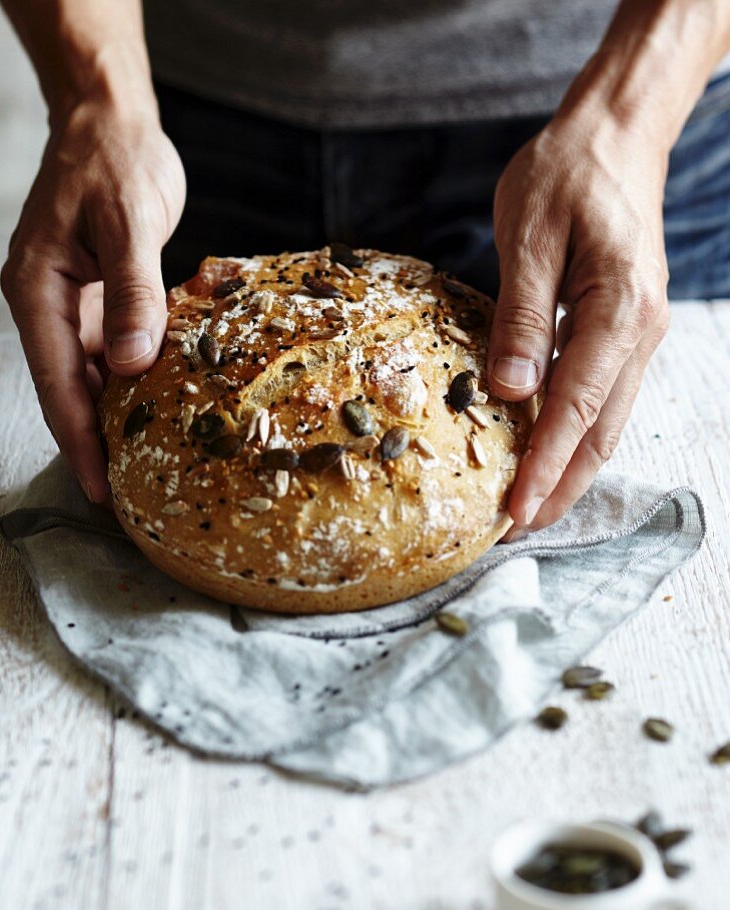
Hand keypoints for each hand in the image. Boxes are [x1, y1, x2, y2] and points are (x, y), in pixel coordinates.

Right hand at [0, 100, 185, 501]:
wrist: (112, 122)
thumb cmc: (116, 161)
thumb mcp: (129, 222)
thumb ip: (133, 293)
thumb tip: (132, 365)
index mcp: (37, 289)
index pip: (57, 382)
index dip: (79, 439)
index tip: (99, 489)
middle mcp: (47, 305)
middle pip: (68, 391)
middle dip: (93, 446)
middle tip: (124, 501)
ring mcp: (72, 306)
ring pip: (89, 379)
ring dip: (112, 422)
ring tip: (140, 472)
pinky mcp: (99, 301)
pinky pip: (111, 356)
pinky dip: (130, 386)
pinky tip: (154, 415)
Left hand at [487, 111, 669, 533]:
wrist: (616, 135)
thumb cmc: (568, 172)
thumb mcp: (530, 236)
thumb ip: (521, 317)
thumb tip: (512, 393)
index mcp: (619, 308)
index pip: (576, 407)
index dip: (545, 465)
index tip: (515, 513)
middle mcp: (640, 331)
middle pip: (601, 430)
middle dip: (561, 487)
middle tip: (517, 533)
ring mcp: (639, 334)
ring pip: (606, 421)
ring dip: (570, 469)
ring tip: (530, 510)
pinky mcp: (624, 331)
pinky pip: (602, 397)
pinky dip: (575, 435)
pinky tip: (546, 455)